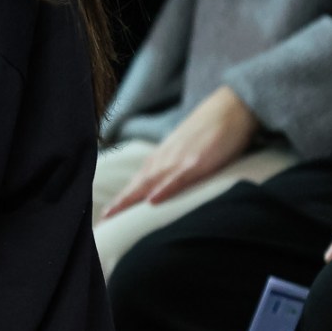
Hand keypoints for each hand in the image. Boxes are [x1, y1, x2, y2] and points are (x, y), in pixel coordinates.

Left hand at [104, 86, 258, 216]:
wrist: (231, 106)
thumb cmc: (211, 130)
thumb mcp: (188, 150)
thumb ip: (175, 168)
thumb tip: (166, 188)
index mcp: (162, 158)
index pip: (136, 183)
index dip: (121, 200)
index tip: (105, 217)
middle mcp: (165, 159)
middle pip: (136, 186)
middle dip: (118, 205)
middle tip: (100, 224)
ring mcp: (180, 159)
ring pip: (150, 183)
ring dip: (131, 200)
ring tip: (114, 216)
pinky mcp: (198, 161)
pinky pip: (178, 178)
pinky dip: (164, 189)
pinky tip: (152, 200)